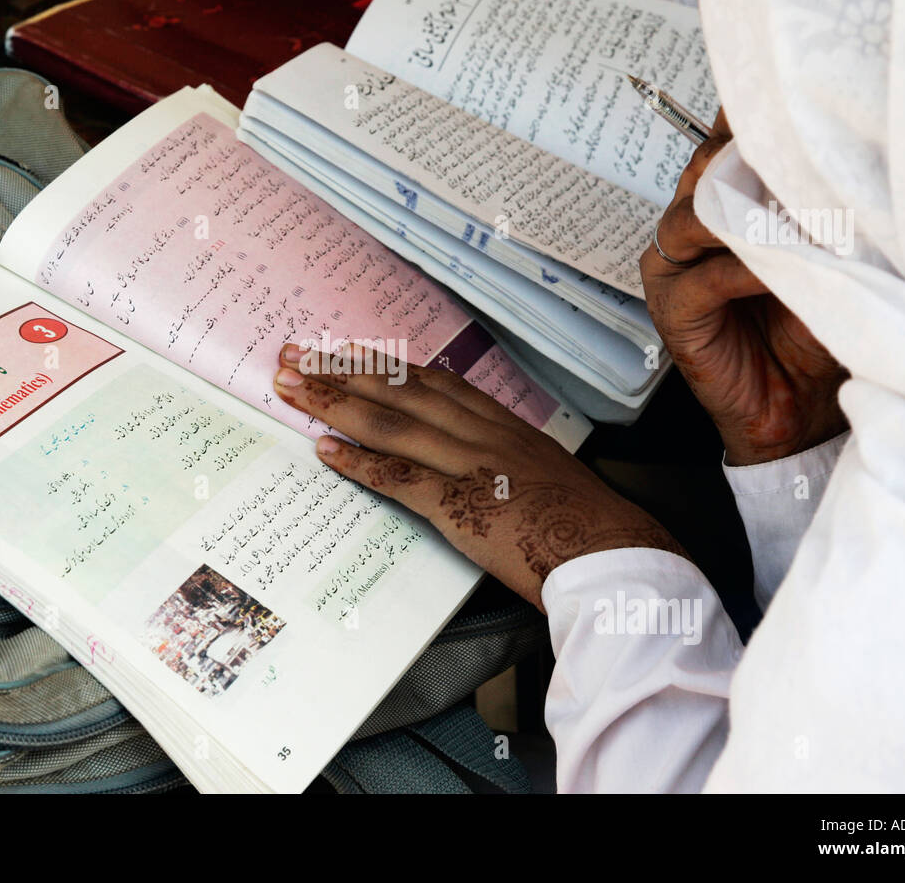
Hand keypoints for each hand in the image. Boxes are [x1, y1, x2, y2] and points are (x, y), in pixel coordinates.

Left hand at [273, 343, 684, 609]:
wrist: (612, 554)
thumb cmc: (584, 526)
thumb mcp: (547, 476)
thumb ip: (510, 463)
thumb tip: (482, 467)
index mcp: (505, 427)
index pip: (435, 383)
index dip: (386, 366)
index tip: (348, 350)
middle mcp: (484, 435)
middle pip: (402, 392)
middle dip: (343, 371)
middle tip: (297, 354)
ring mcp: (471, 465)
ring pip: (391, 424)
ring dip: (335, 403)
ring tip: (292, 387)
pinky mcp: (461, 504)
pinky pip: (398, 477)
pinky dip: (358, 461)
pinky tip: (324, 449)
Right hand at [641, 110, 848, 465]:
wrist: (802, 408)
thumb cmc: (811, 329)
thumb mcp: (824, 255)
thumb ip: (815, 212)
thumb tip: (840, 163)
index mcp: (724, 201)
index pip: (725, 140)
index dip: (749, 117)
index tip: (789, 94)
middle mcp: (691, 226)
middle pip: (705, 166)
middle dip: (750, 155)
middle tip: (800, 150)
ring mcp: (675, 268)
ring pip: (695, 213)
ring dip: (745, 210)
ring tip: (795, 216)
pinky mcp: (674, 311)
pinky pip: (703, 277)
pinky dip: (743, 269)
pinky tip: (780, 268)